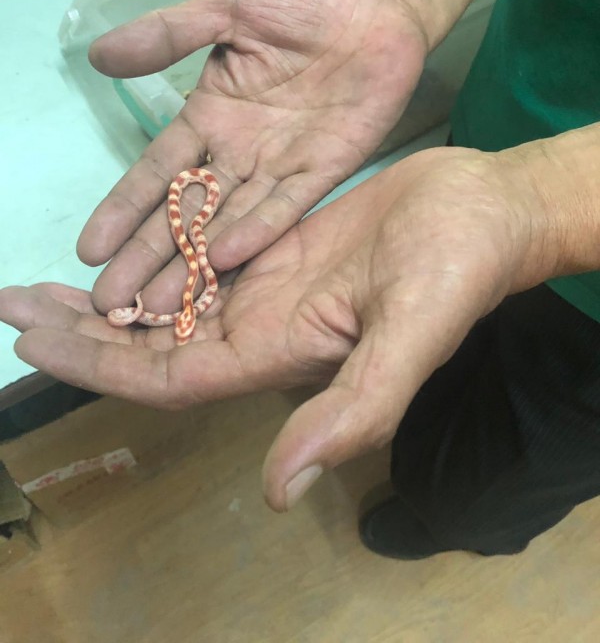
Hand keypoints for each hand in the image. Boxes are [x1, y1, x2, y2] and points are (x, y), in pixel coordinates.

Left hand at [0, 145, 543, 510]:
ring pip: (168, 302)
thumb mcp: (410, 340)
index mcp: (278, 356)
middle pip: (153, 344)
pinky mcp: (277, 246)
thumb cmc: (456, 270)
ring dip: (107, 296)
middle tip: (12, 307)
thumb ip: (351, 411)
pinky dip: (154, 257)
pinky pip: (199, 258)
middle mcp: (261, 328)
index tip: (31, 344)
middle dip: (80, 332)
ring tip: (43, 286)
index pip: (168, 376)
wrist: (486, 212)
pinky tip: (121, 248)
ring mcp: (267, 286)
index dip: (99, 366)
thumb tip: (282, 493)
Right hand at [80, 0, 426, 313]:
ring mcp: (280, 165)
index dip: (124, 209)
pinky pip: (286, 206)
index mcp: (210, 115)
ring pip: (228, 221)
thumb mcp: (227, 7)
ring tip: (162, 305)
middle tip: (115, 302)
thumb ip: (169, 34)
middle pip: (185, 212)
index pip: (157, 171)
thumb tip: (97, 54)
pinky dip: (258, 231)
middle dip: (149, 256)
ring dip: (195, 261)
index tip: (92, 249)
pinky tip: (226, 260)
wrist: (378, 1)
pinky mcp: (324, 170)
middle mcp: (239, 151)